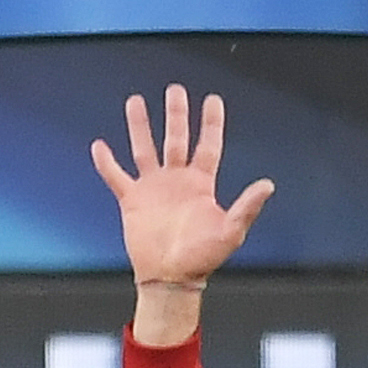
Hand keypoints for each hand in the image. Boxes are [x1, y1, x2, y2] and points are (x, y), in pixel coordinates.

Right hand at [89, 88, 271, 290]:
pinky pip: (117, 177)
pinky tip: (99, 146)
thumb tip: (268, 185)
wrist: (170, 278)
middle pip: (176, 138)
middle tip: (175, 90)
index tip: (212, 100)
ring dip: (140, 126)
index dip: (211, 123)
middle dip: (176, 114)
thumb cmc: (202, 258)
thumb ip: (246, 207)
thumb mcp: (230, 232)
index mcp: (201, 184)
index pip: (208, 145)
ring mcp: (153, 189)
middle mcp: (177, 181)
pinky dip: (107, 163)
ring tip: (135, 101)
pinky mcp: (132, 201)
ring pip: (145, 149)